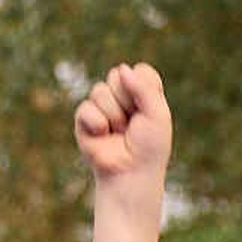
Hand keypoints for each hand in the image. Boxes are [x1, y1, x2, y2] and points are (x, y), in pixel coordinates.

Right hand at [74, 62, 171, 198]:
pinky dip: (97, 123)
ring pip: (100, 90)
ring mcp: (102, 106)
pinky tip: (103, 135)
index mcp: (144, 93)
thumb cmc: (149, 148)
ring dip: (114, 115)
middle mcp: (122, 96)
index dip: (144, 88)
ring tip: (119, 133)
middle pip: (117, 75)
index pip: (141, 71)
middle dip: (128, 101)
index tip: (150, 111)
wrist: (131, 173)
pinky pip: (86, 107)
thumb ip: (145, 88)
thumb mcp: (157, 115)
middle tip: (133, 124)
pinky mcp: (84, 118)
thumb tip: (122, 68)